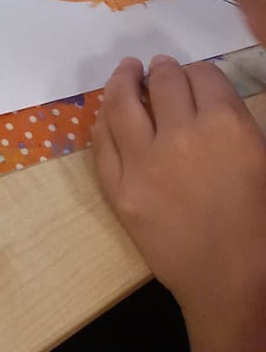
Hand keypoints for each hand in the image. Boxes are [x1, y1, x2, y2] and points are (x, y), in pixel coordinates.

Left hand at [94, 55, 265, 343]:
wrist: (233, 285)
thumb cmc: (260, 227)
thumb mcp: (263, 161)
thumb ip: (236, 127)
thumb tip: (209, 103)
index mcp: (227, 127)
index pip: (204, 77)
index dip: (198, 73)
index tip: (193, 76)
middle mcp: (181, 135)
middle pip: (163, 83)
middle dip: (163, 71)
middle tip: (158, 67)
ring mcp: (143, 162)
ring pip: (122, 104)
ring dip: (123, 81)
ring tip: (127, 71)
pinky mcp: (119, 189)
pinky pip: (102, 144)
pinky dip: (104, 123)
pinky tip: (107, 115)